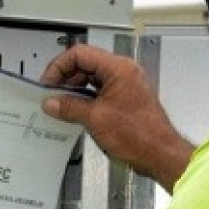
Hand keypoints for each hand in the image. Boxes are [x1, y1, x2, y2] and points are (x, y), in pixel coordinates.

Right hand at [40, 44, 193, 191]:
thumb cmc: (141, 135)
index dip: (59, 67)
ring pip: (91, 80)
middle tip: (51, 95)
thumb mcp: (95, 118)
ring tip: (59, 106)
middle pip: (85, 65)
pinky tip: (73, 113)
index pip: (80, 54)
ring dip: (73, 91)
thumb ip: (69, 107)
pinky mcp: (124, 100)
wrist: (160, 154)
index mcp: (119, 68)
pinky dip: (84, 100)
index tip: (48, 82)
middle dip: (65, 79)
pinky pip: (98, 93)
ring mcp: (124, 86)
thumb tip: (52, 102)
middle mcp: (123, 73)